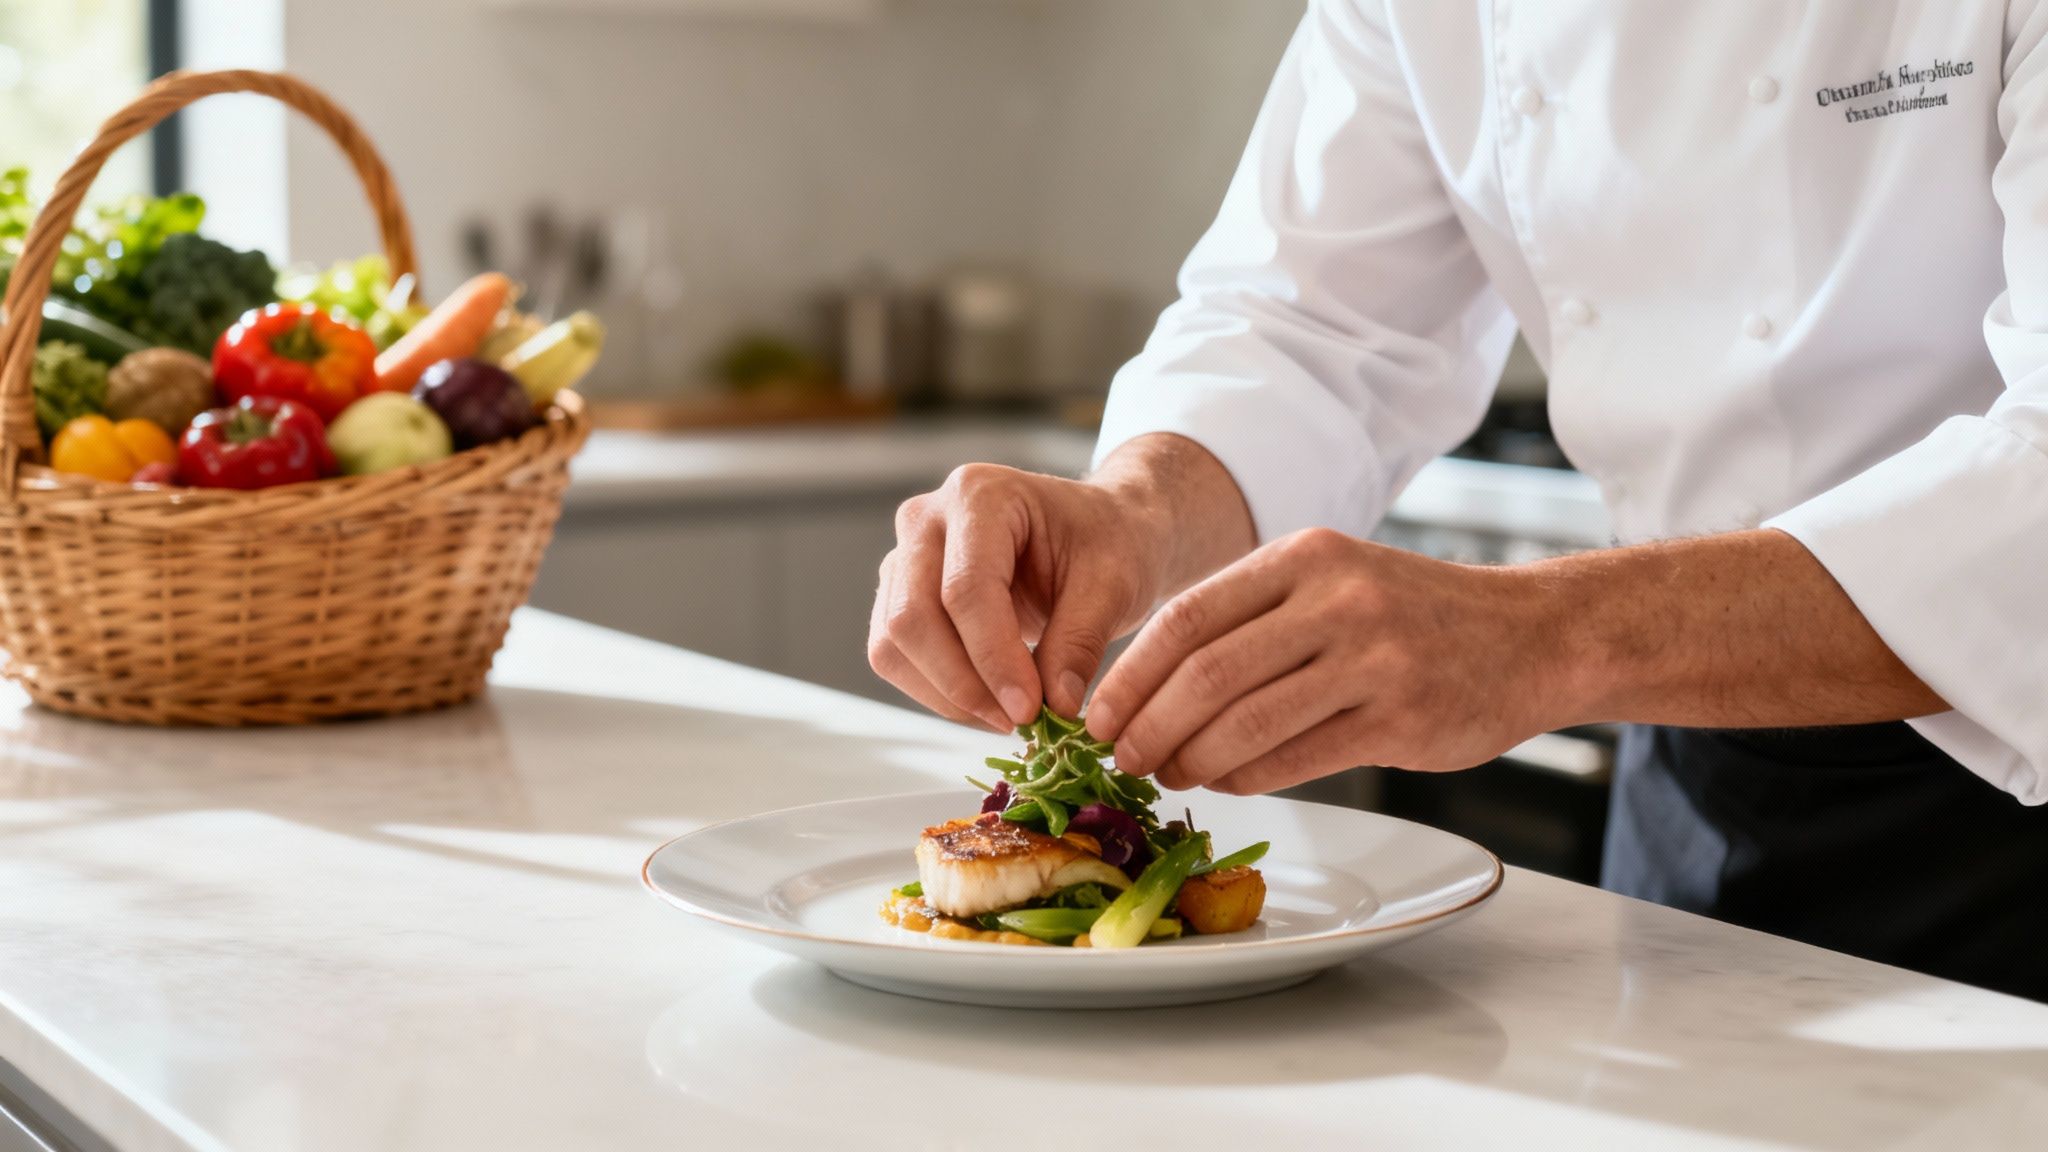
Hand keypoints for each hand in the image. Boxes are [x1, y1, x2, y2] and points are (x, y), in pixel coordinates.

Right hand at [867, 463, 1170, 730]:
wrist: (1100, 530)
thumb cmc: (1109, 541)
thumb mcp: (1113, 584)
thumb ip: (1080, 641)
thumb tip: (1053, 706)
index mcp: (981, 495)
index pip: (966, 588)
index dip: (993, 658)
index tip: (1029, 709)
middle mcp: (926, 518)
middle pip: (913, 617)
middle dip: (963, 683)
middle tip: (1020, 720)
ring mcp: (905, 556)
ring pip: (893, 643)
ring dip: (945, 695)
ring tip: (1007, 716)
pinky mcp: (901, 594)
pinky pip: (895, 655)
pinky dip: (935, 691)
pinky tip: (986, 704)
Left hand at [1086, 528, 1566, 794]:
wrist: (1533, 636)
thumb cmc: (1414, 615)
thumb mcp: (1334, 580)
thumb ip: (1254, 618)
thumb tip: (1152, 684)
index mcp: (1305, 556)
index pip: (1189, 616)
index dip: (1132, 674)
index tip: (1097, 715)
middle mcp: (1337, 599)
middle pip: (1207, 673)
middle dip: (1150, 725)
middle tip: (1122, 758)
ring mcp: (1373, 659)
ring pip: (1247, 721)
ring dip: (1192, 758)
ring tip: (1169, 774)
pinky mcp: (1401, 718)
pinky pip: (1297, 757)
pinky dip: (1248, 776)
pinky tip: (1227, 782)